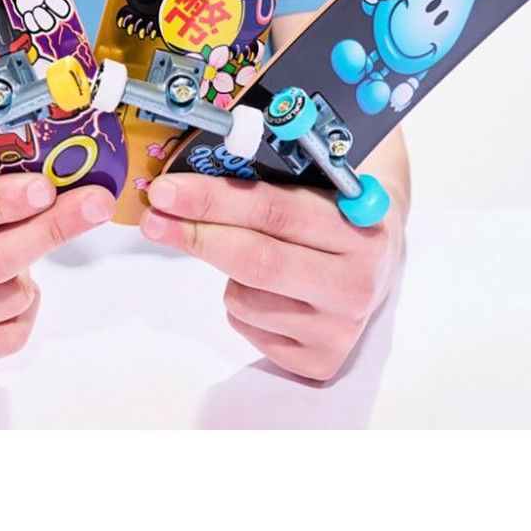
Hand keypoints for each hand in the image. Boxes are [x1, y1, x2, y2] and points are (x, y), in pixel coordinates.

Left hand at [141, 174, 402, 381]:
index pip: (275, 210)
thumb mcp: (319, 177)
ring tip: (253, 251)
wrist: (377, 256)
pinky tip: (268, 288)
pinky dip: (240, 303)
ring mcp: (341, 328)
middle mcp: (358, 282)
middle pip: (255, 260)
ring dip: (225, 271)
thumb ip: (269, 169)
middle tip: (154, 217)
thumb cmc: (332, 207)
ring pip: (243, 297)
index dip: (213, 199)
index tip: (166, 189)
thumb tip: (187, 168)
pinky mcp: (320, 363)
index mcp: (363, 224)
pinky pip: (248, 326)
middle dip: (195, 234)